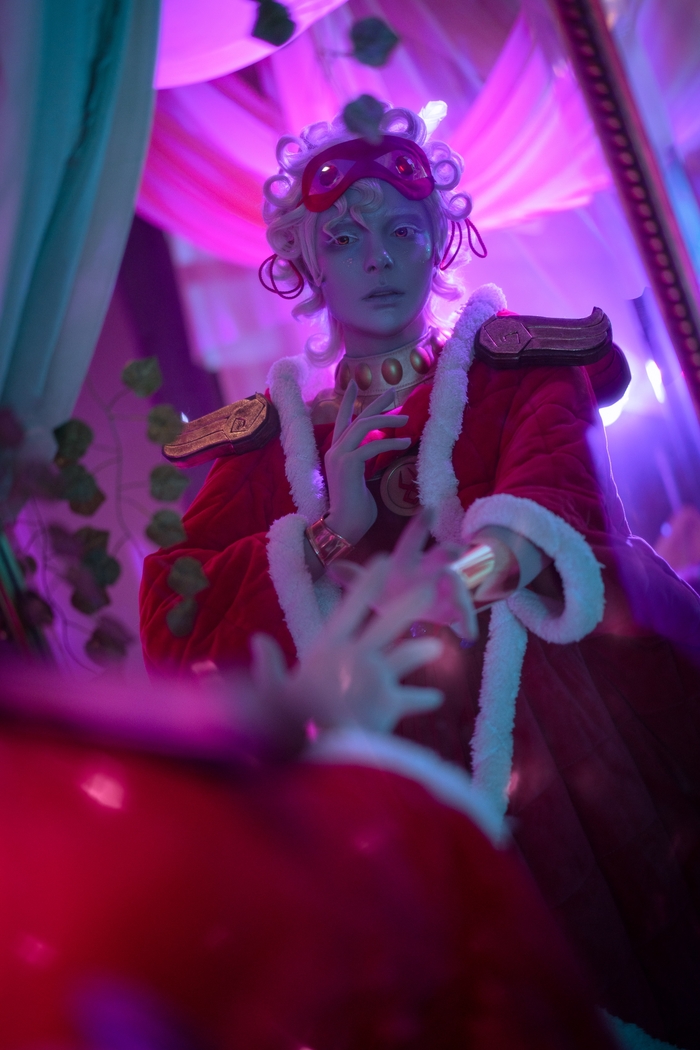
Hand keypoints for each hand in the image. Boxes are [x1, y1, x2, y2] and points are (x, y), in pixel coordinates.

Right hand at [249, 555, 444, 734]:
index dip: (367, 584)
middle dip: (409, 603)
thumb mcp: (271, 690)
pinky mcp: (390, 703)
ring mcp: (375, 678)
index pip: (349, 608)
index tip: (382, 561)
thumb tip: (257, 640)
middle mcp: (354, 656)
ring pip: (407, 655)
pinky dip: (424, 700)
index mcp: (327, 648)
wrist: (312, 750)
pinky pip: (413, 699)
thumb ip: (267, 664)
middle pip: (387, 623)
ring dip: (422, 650)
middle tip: (430, 587)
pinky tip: (436, 699)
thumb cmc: (287, 722)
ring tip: (438, 647)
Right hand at [323, 380, 410, 544]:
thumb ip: (362, 461)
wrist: (344, 525)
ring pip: (364, 425)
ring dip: (387, 419)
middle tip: (393, 393)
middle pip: (356, 418)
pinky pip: (372, 445)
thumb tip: (376, 450)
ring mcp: (339, 455)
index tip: (354, 384)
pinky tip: (405, 441)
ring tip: (406, 419)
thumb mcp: (358, 478)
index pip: (341, 420)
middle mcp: (334, 450)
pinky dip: (391, 441)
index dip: (348, 402)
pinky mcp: (348, 464)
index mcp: (335, 452)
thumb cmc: (355, 508)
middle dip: (375, 403)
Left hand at [331, 509, 477, 640]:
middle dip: (447, 553)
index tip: (429, 510)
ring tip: (459, 607)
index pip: (411, 542)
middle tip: (454, 551)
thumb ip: (357, 579)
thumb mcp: (374, 589)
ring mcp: (444, 587)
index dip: (419, 527)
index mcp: (407, 563)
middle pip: (440, 557)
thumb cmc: (392, 591)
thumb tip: (331, 567)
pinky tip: (468, 634)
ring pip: (456, 584)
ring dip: (459, 592)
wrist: (411, 609)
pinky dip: (466, 622)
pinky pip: (462, 612)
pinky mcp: (454, 607)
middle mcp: (429, 570)